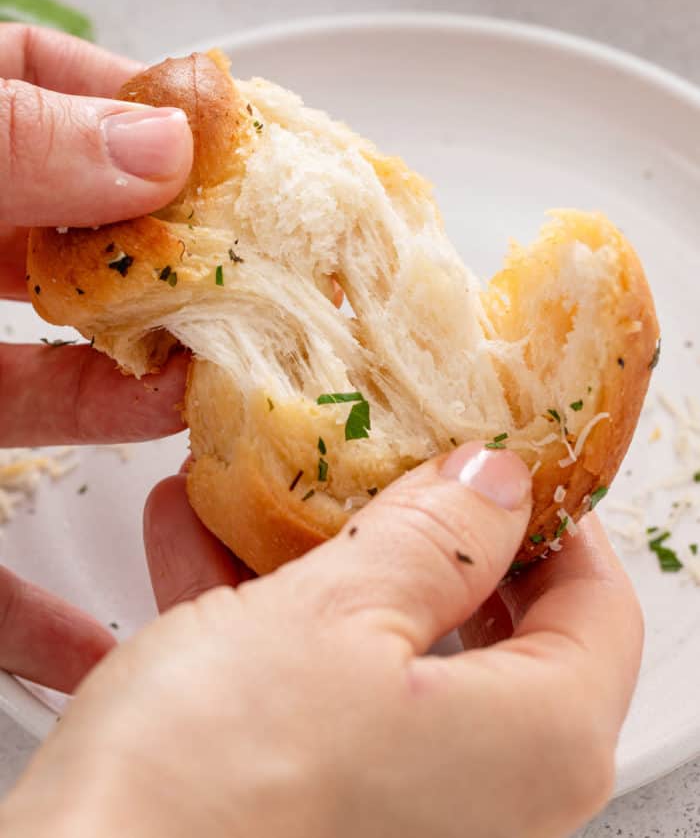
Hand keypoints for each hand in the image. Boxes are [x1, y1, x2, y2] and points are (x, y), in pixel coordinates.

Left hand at [0, 23, 192, 692]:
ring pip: (51, 386)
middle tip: (254, 288)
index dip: (142, 103)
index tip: (233, 145)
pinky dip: (36, 606)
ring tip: (215, 414)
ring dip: (137, 405)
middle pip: (75, 243)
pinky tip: (97, 635)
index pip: (43, 86)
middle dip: (169, 265)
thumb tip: (157, 137)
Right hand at [0, 443, 642, 837]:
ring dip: (321, 558)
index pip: (599, 601)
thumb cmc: (214, 785)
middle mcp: (494, 793)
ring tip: (259, 484)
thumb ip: (438, 538)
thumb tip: (496, 484)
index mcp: (540, 743)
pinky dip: (270, 615)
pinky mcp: (326, 802)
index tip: (495, 453)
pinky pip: (321, 686)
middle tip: (380, 458)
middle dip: (419, 527)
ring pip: (391, 644)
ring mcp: (408, 802)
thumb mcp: (338, 612)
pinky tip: (198, 540)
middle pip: (494, 620)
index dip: (550, 514)